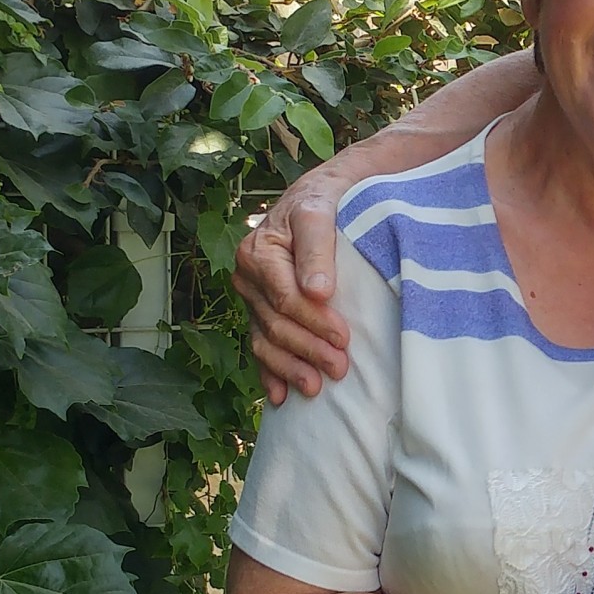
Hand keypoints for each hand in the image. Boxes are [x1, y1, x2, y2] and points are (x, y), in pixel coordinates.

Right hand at [233, 166, 354, 402]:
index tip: (344, 338)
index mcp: (258, 253)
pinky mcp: (262, 310)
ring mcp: (253, 297)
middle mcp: (248, 277)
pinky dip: (270, 372)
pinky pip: (260, 345)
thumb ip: (317, 248)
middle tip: (340, 368)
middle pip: (276, 323)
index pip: (285, 298)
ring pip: (265, 340)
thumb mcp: (320, 213)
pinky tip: (280, 396)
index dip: (313, 321)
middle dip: (307, 349)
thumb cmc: (324, 202)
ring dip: (289, 368)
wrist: (322, 196)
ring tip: (315, 388)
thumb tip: (318, 291)